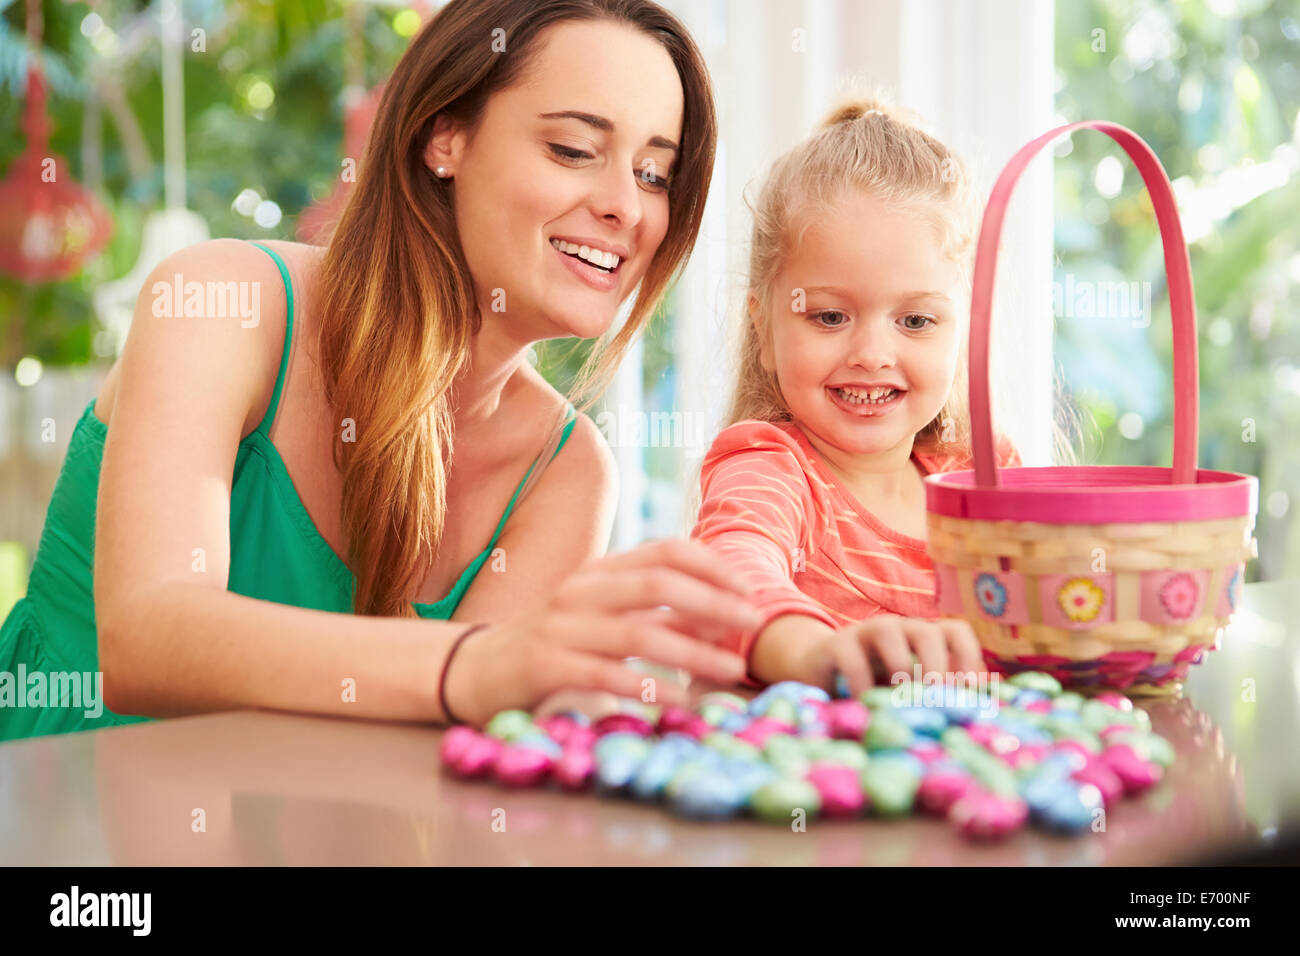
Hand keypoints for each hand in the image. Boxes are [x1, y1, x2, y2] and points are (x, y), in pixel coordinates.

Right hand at [442, 538, 761, 725]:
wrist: (474, 669)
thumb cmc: (551, 642)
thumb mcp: (597, 613)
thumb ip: (648, 609)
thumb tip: (717, 616)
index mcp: (598, 570)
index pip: (665, 550)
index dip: (712, 566)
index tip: (748, 591)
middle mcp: (581, 590)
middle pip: (659, 584)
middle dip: (714, 603)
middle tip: (751, 626)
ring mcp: (561, 627)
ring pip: (641, 634)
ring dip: (695, 652)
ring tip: (731, 670)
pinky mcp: (546, 666)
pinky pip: (609, 676)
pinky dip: (651, 688)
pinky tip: (682, 700)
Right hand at [791, 614, 984, 697]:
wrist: (818, 673)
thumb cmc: (874, 685)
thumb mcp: (908, 690)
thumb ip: (937, 695)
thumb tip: (976, 708)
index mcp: (922, 639)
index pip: (956, 632)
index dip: (968, 658)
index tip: (967, 691)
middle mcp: (898, 629)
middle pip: (927, 631)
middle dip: (936, 667)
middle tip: (935, 698)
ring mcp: (865, 632)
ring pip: (888, 631)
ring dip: (899, 667)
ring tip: (900, 698)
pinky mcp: (835, 644)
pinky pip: (852, 657)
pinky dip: (862, 683)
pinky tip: (866, 705)